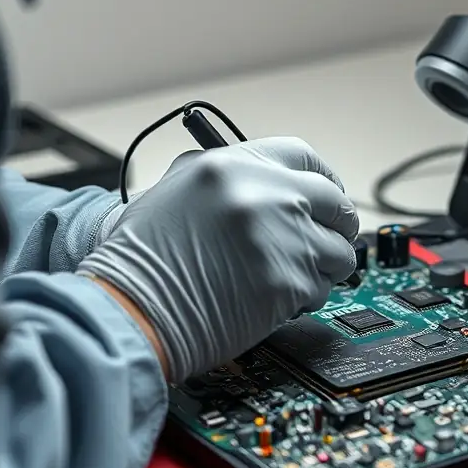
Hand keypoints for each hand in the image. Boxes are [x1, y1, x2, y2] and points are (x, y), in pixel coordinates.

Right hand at [77, 137, 358, 380]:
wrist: (129, 309)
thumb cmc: (142, 258)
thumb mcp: (178, 188)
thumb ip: (233, 178)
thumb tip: (277, 183)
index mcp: (233, 165)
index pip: (306, 158)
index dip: (324, 179)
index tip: (328, 196)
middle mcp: (263, 195)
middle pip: (335, 203)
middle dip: (336, 225)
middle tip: (324, 241)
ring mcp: (281, 239)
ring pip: (338, 251)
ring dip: (323, 266)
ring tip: (290, 276)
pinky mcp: (288, 283)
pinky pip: (322, 288)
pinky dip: (306, 297)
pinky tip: (275, 301)